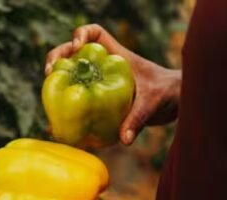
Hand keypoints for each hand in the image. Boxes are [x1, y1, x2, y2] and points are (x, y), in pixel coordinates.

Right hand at [45, 24, 181, 144]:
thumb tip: (123, 139)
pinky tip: (58, 123)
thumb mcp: (153, 102)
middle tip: (50, 72)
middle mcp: (106, 67)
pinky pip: (81, 98)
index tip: (76, 46)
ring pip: (74, 75)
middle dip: (58, 57)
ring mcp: (102, 82)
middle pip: (75, 53)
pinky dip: (68, 107)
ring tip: (49, 97)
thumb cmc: (169, 93)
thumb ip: (138, 118)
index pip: (95, 33)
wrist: (176, 103)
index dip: (82, 34)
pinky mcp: (102, 100)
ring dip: (58, 81)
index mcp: (118, 56)